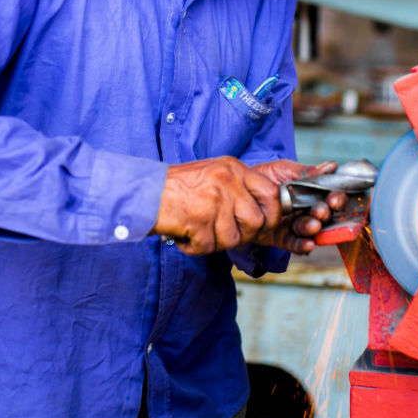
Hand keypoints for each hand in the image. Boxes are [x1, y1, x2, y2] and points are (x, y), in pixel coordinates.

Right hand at [152, 156, 282, 255]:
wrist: (144, 192)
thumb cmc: (178, 187)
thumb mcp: (214, 174)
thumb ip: (238, 188)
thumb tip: (264, 212)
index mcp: (233, 169)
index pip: (271, 193)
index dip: (273, 214)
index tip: (264, 223)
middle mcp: (226, 181)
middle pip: (256, 221)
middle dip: (243, 235)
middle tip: (224, 233)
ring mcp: (213, 200)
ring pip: (234, 238)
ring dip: (216, 243)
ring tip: (200, 232)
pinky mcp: (198, 219)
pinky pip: (209, 246)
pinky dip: (196, 248)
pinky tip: (186, 236)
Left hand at [248, 160, 348, 254]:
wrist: (239, 188)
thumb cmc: (265, 176)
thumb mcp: (285, 169)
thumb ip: (307, 172)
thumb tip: (331, 166)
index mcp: (311, 193)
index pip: (330, 197)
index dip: (336, 199)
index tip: (334, 198)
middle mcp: (306, 211)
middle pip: (324, 216)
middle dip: (325, 214)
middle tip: (321, 211)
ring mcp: (294, 225)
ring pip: (309, 230)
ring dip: (313, 228)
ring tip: (313, 225)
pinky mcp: (281, 238)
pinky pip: (294, 244)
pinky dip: (303, 245)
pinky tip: (308, 244)